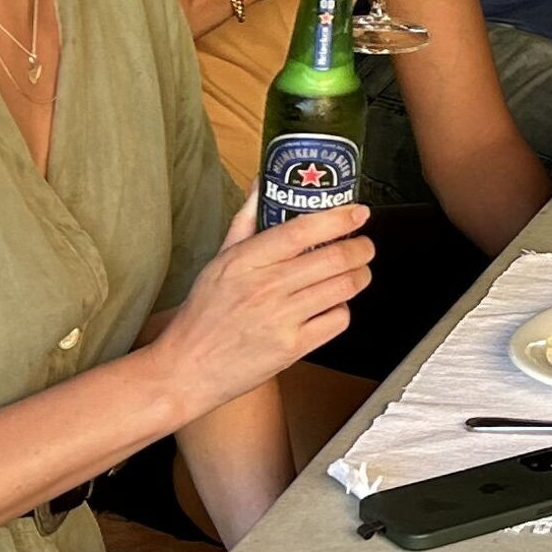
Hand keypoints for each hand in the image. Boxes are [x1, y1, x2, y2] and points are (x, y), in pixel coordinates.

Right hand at [150, 198, 372, 409]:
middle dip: (361, 247)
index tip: (357, 212)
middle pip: (334, 258)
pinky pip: (337, 321)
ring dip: (360, 275)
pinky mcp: (292, 348)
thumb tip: (263, 183)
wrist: (187, 368)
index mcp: (245, 261)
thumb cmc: (204, 313)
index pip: (302, 230)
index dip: (338, 218)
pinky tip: (334, 305)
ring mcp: (281, 319)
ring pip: (343, 287)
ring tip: (357, 271)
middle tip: (364, 244)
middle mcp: (265, 287)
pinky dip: (343, 309)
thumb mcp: (219, 261)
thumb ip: (246, 221)